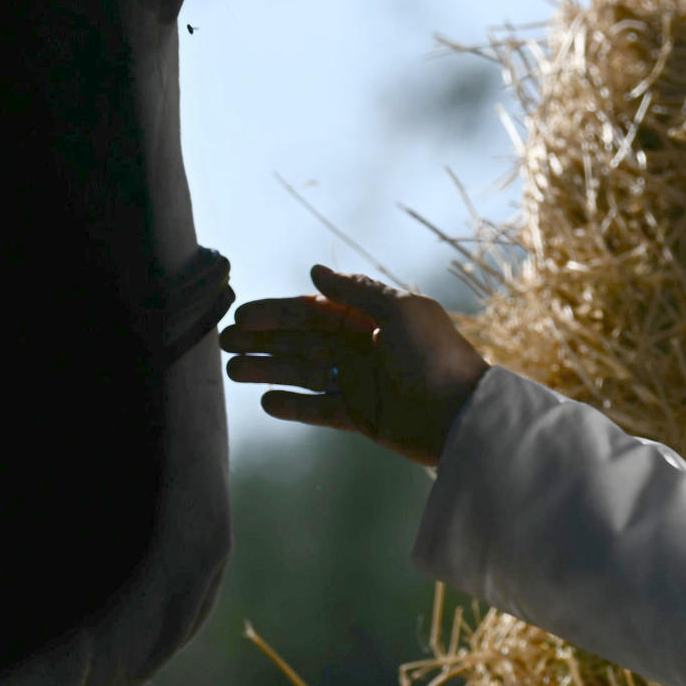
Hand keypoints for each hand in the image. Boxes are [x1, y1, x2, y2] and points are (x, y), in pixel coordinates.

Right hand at [220, 265, 489, 467]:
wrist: (462, 414)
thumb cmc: (436, 355)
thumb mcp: (400, 312)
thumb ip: (356, 292)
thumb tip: (314, 270)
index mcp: (373, 318)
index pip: (316, 310)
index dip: (278, 312)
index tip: (242, 313)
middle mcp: (363, 347)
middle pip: (303, 340)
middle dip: (264, 339)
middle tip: (222, 341)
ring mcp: (360, 381)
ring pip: (304, 372)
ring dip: (269, 370)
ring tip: (233, 370)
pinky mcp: (360, 415)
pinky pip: (318, 408)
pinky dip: (293, 405)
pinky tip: (266, 403)